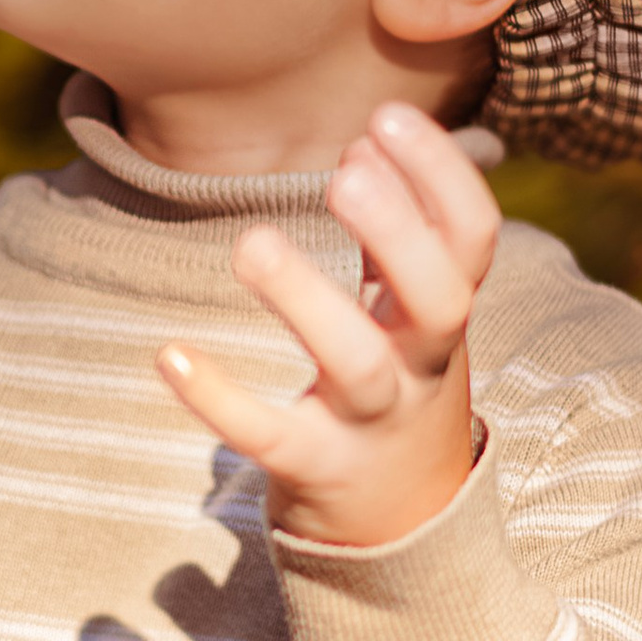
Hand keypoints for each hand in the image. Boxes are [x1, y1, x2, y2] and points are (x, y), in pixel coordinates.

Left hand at [155, 103, 496, 548]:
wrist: (401, 525)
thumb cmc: (398, 379)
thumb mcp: (415, 308)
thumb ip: (400, 228)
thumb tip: (369, 133)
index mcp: (444, 314)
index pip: (472, 237)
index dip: (442, 175)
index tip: (387, 116)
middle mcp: (421, 365)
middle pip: (440, 299)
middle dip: (399, 231)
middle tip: (345, 171)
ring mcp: (371, 422)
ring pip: (357, 365)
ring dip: (307, 300)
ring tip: (250, 241)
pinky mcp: (313, 468)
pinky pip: (269, 436)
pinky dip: (220, 399)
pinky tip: (169, 354)